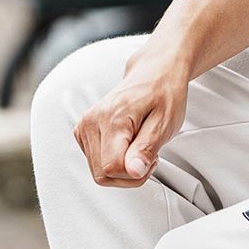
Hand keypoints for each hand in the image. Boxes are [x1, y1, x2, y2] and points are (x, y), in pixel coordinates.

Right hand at [72, 44, 190, 187]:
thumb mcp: (165, 122)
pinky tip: (129, 146)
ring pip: (99, 172)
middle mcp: (91, 122)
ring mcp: (84, 126)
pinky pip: (97, 163)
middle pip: (103, 174)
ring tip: (140, 147)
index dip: (136, 173)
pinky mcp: (83, 132)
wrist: (154, 73)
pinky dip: (114, 162)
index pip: (112, 168)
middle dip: (130, 175)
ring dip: (123, 169)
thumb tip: (133, 171)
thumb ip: (146, 148)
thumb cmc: (163, 94)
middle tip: (148, 155)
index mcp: (110, 118)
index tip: (152, 159)